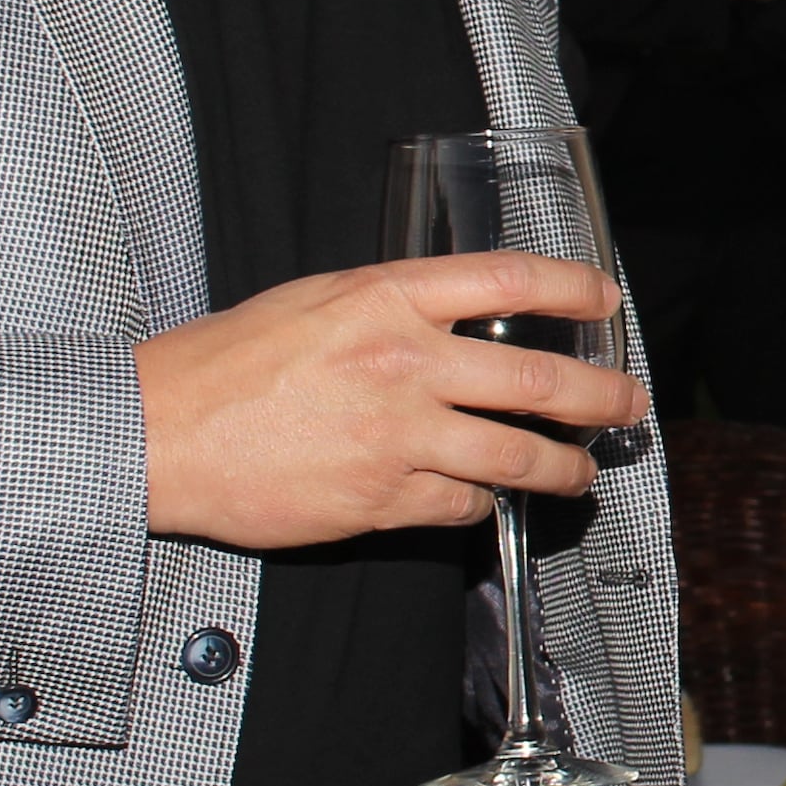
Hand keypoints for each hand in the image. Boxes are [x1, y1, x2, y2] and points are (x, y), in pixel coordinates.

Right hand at [133, 252, 644, 552]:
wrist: (158, 433)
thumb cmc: (223, 365)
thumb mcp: (313, 301)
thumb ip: (389, 308)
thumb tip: (450, 320)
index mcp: (387, 297)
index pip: (511, 279)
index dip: (574, 287)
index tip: (605, 299)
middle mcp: (405, 362)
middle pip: (539, 379)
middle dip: (601, 397)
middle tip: (627, 405)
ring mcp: (398, 435)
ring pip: (517, 457)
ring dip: (563, 469)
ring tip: (579, 472)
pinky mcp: (382, 499)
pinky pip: (461, 506)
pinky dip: (481, 505)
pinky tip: (483, 502)